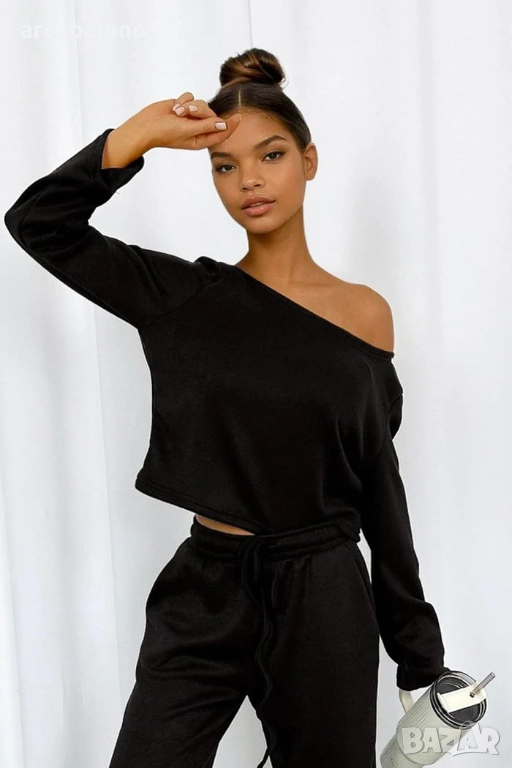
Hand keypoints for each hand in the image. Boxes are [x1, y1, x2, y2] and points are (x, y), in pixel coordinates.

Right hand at [118, 92, 241, 151]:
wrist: (146, 125)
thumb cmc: (164, 133)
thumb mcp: (187, 130)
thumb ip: (206, 126)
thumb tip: (223, 124)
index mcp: (201, 139)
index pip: (221, 132)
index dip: (231, 125)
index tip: (239, 117)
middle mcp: (198, 128)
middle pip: (211, 114)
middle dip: (199, 110)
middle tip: (186, 113)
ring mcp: (191, 117)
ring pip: (201, 104)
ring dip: (189, 105)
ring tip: (177, 112)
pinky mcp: (184, 107)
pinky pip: (191, 97)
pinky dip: (183, 100)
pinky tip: (174, 107)